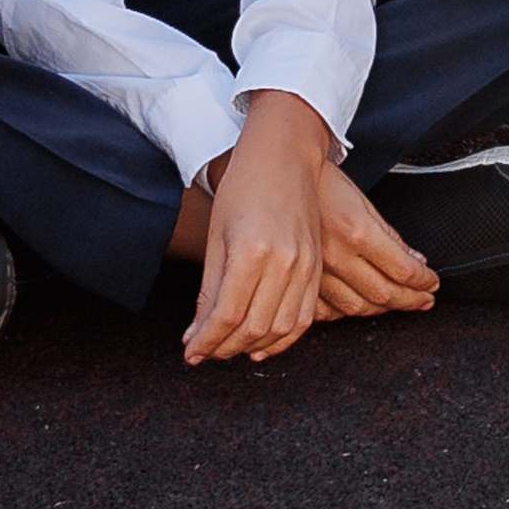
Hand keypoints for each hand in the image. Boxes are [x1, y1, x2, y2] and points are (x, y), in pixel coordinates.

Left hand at [183, 92, 333, 363]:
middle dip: (225, 348)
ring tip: (231, 348)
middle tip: (206, 352)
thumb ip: (209, 291)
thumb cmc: (243, 187)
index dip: (207, 341)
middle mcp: (285, 262)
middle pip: (255, 327)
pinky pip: (305, 316)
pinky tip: (264, 343)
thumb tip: (198, 334)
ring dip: (254, 346)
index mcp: (252, 251)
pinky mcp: (317, 267)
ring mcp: (306, 265)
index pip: (227, 315)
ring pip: (282, 327)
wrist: (283, 156)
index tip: (191, 352)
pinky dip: (284, 337)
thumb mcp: (216, 238)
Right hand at [309, 164, 437, 317]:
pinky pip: (326, 310)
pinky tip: (360, 305)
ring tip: (398, 302)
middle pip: (383, 293)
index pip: (402, 270)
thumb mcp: (365, 203)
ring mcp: (316, 270)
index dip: (423, 281)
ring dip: (383, 308)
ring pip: (356, 306)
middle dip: (410, 299)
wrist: (284, 177)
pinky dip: (345, 312)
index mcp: (358, 232)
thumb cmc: (325, 184)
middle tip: (424, 299)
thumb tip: (416, 261)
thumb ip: (391, 237)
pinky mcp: (300, 279)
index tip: (432, 283)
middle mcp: (336, 255)